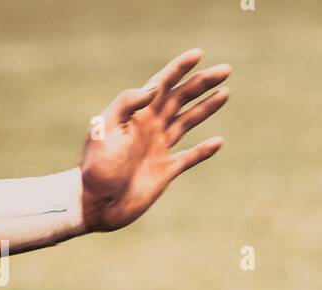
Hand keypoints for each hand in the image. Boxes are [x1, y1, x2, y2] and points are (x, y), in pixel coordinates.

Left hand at [80, 50, 229, 233]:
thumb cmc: (96, 166)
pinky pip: (190, 157)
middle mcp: (150, 127)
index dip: (180, 67)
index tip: (198, 54)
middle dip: (203, 83)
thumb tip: (154, 88)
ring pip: (188, 122)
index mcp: (137, 114)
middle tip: (226, 70)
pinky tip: (218, 141)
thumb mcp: (104, 128)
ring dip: (207, 107)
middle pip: (182, 98)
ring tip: (225, 93)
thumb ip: (127, 104)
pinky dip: (204, 150)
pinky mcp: (165, 171)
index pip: (162, 84)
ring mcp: (159, 148)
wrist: (95, 203)